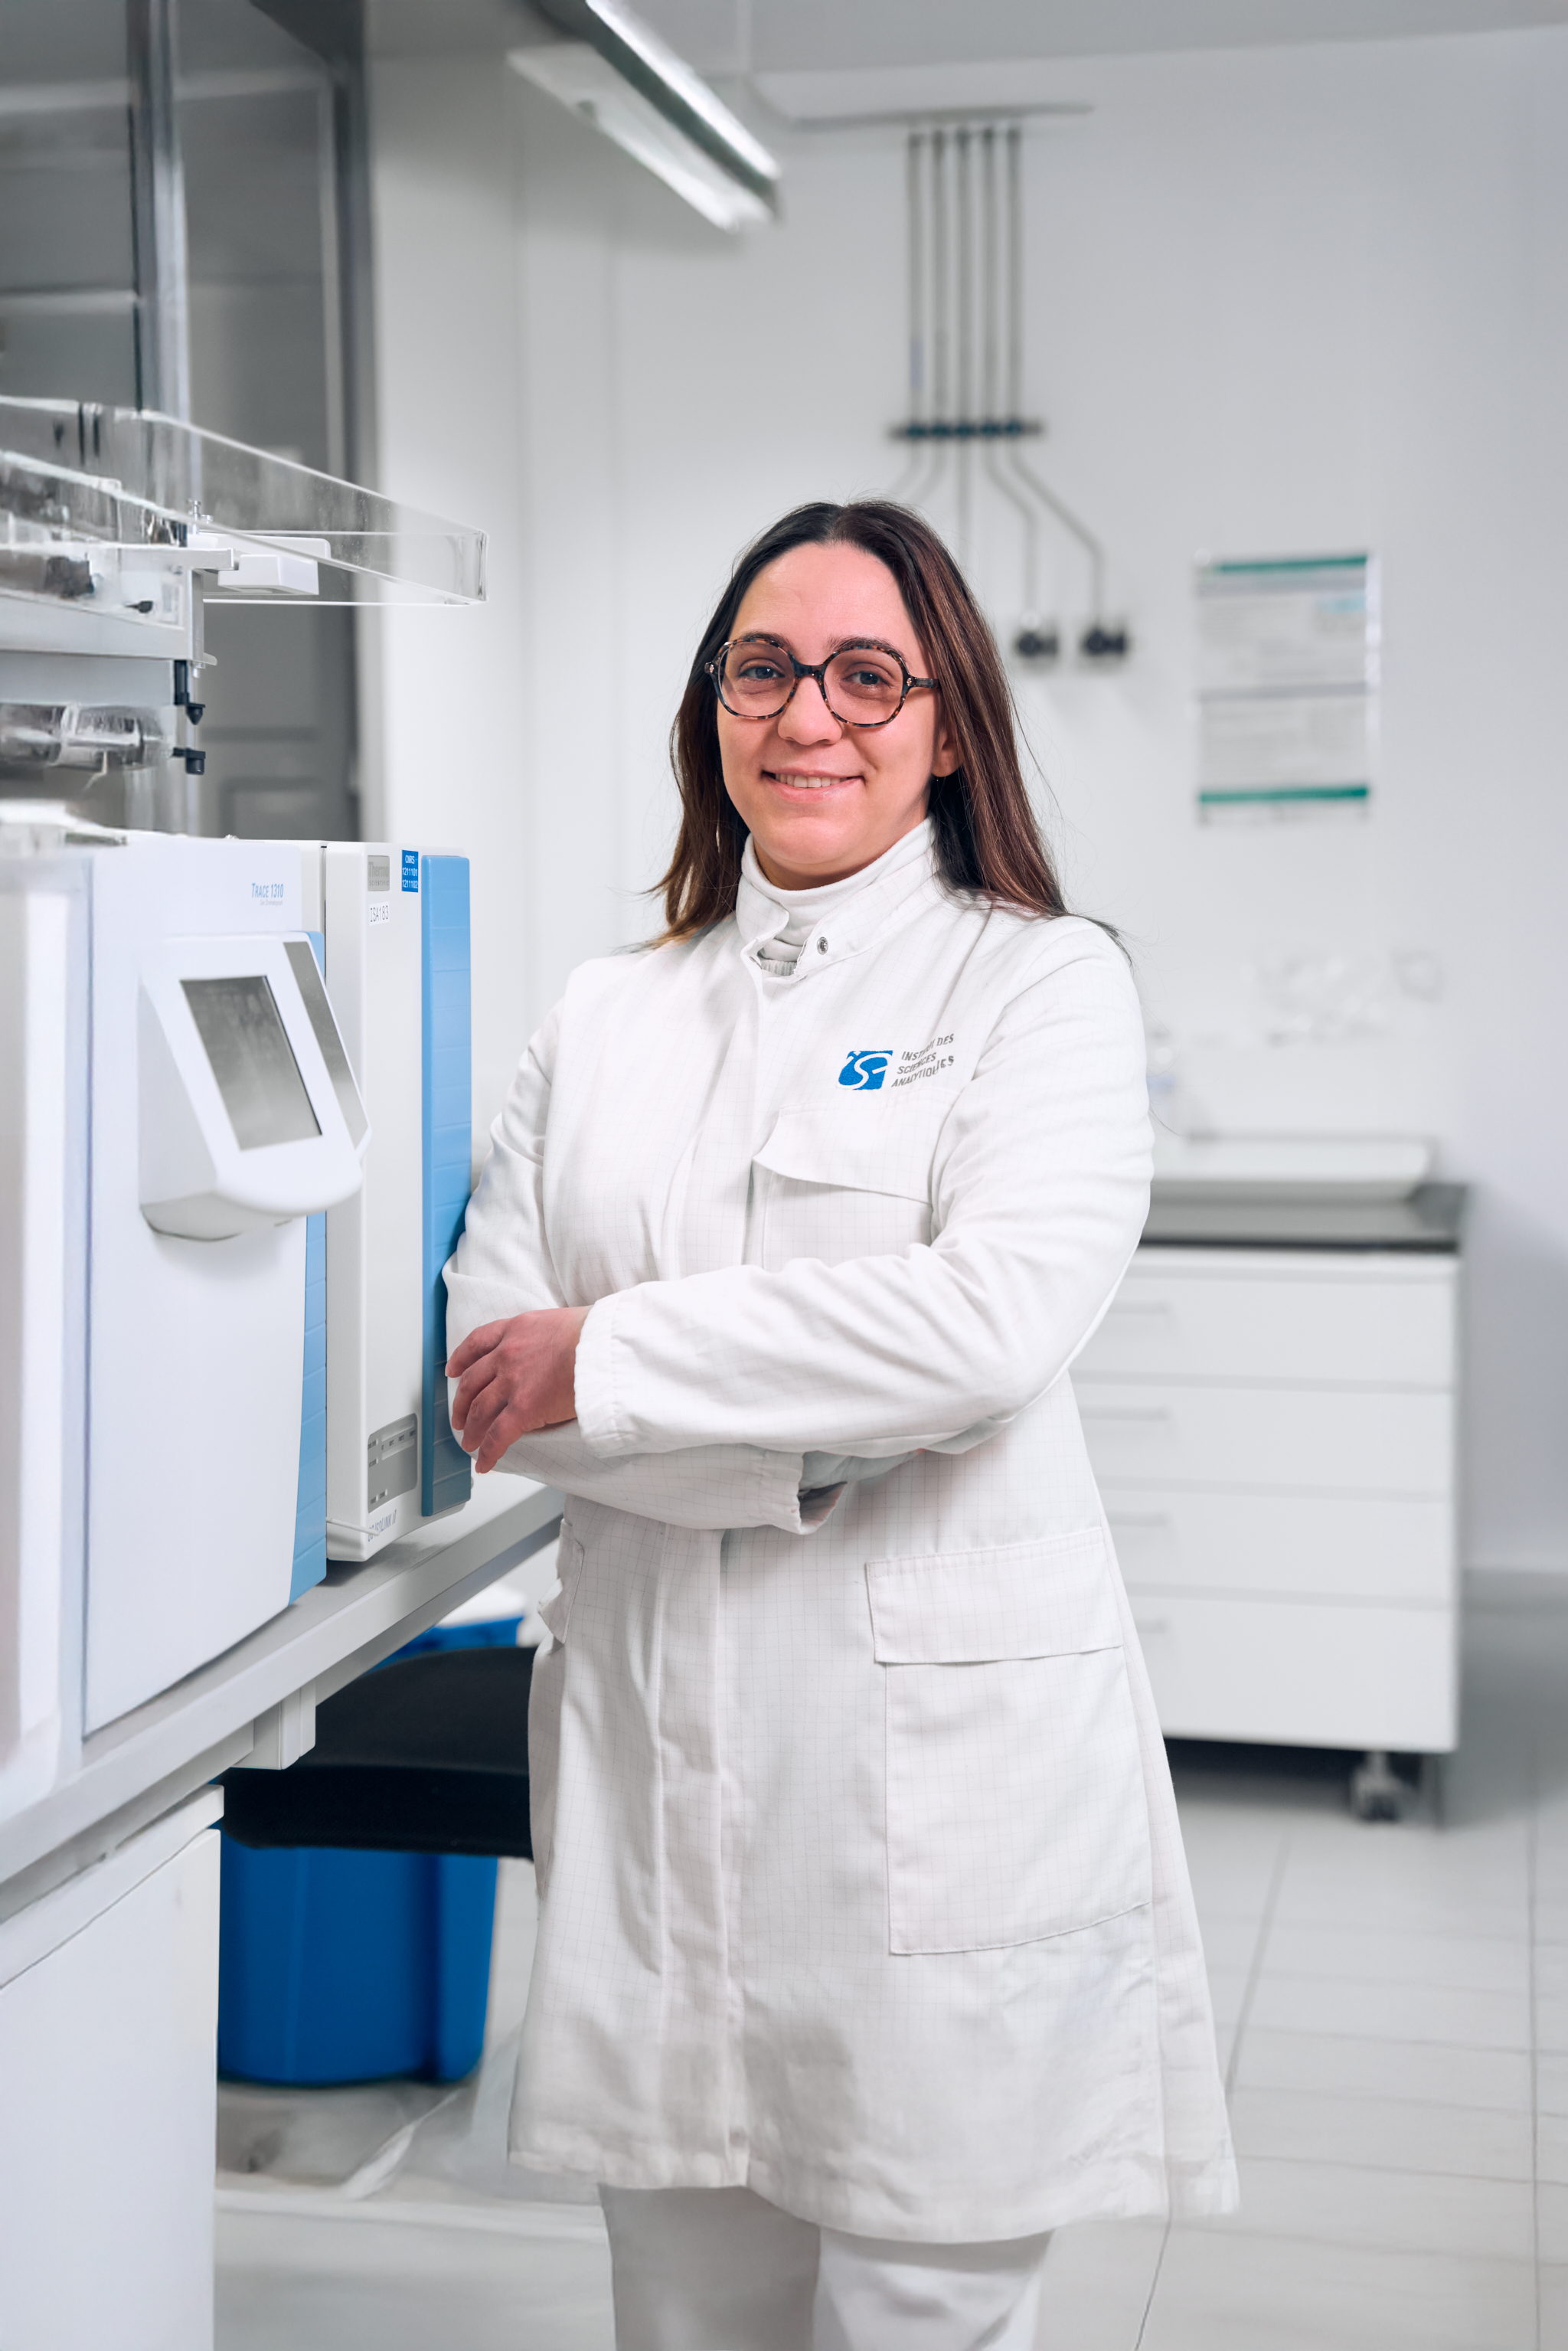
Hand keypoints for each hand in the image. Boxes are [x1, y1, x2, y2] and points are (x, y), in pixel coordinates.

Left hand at [447, 1306, 588, 1474]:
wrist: (605, 1346)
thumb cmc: (597, 1334)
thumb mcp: (562, 1321)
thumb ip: (546, 1335)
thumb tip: (554, 1349)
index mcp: (517, 1329)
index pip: (478, 1342)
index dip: (461, 1359)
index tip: (454, 1370)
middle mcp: (508, 1354)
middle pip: (472, 1381)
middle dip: (462, 1403)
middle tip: (460, 1416)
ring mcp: (512, 1382)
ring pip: (480, 1411)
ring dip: (471, 1430)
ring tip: (469, 1442)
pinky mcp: (523, 1409)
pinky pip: (498, 1436)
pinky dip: (488, 1452)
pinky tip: (484, 1463)